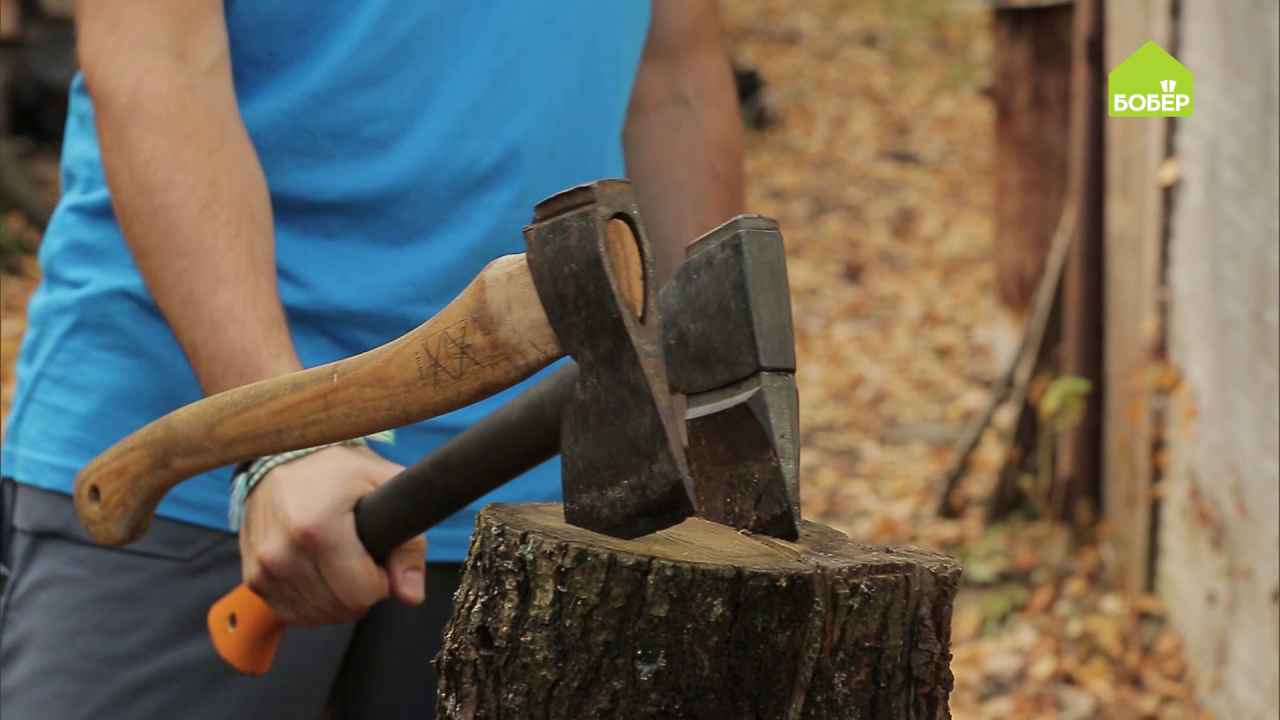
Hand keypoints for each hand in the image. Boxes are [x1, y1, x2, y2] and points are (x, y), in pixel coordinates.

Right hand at [239, 444, 426, 624]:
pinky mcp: (253, 577)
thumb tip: (411, 594)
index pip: (361, 593)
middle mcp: (283, 551)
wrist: (282, 455)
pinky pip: (292, 612)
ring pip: (316, 616)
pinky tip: (321, 576)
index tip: (379, 557)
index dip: (381, 581)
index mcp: (317, 527)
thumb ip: (409, 543)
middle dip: (361, 591)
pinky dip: (312, 603)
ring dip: (337, 599)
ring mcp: (264, 567)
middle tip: (361, 557)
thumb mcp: (385, 486)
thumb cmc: (339, 469)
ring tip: (340, 562)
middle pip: (340, 608)